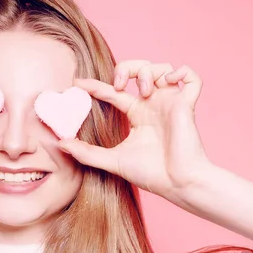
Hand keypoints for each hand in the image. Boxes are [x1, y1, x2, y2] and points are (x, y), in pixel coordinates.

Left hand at [58, 60, 211, 196]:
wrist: (176, 183)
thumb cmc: (150, 174)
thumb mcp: (112, 161)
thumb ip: (86, 153)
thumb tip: (60, 143)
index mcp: (137, 115)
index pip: (114, 92)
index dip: (96, 85)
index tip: (77, 83)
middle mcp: (153, 105)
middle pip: (139, 70)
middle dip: (127, 69)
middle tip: (119, 85)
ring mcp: (171, 103)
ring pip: (162, 68)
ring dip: (148, 72)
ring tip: (143, 91)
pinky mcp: (187, 104)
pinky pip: (192, 77)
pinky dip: (181, 72)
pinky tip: (168, 83)